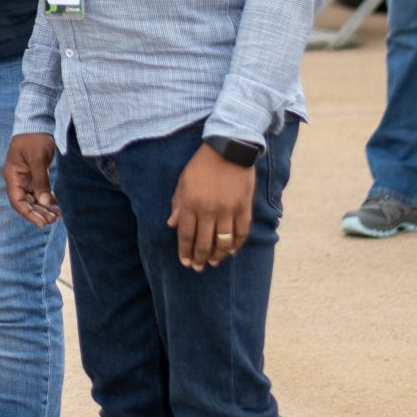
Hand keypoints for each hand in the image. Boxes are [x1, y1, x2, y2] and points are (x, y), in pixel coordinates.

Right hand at [4, 134, 59, 225]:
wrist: (39, 122)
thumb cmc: (35, 138)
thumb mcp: (38, 158)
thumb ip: (40, 180)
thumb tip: (44, 202)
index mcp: (13, 175)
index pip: (17, 201)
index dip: (28, 213)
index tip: (42, 222)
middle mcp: (18, 179)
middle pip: (26, 202)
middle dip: (38, 213)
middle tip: (53, 220)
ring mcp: (27, 177)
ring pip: (34, 199)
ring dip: (44, 208)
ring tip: (57, 216)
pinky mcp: (36, 175)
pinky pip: (41, 192)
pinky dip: (48, 200)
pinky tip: (58, 206)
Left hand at [168, 144, 255, 269]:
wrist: (229, 149)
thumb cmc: (202, 164)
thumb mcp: (183, 181)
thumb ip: (178, 204)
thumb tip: (172, 225)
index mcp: (191, 203)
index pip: (186, 235)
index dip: (185, 251)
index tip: (185, 262)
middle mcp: (209, 210)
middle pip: (204, 242)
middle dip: (199, 258)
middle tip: (198, 267)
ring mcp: (228, 210)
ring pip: (223, 242)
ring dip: (218, 255)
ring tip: (213, 262)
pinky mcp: (244, 208)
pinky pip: (241, 233)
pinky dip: (237, 244)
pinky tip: (232, 251)